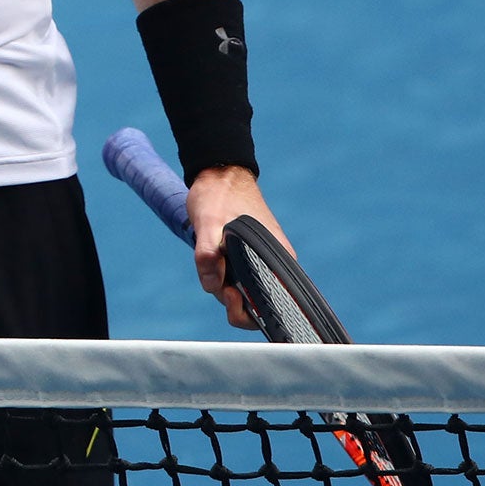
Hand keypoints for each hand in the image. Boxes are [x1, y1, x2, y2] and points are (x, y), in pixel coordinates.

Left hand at [185, 167, 293, 329]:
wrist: (218, 174)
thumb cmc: (220, 194)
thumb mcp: (209, 222)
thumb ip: (208, 254)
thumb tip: (212, 284)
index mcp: (276, 259)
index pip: (272, 304)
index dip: (250, 311)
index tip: (232, 295)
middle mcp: (271, 263)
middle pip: (254, 303)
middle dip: (232, 300)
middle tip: (218, 283)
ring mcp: (257, 261)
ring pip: (240, 291)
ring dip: (222, 286)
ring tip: (212, 263)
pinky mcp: (244, 258)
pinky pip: (233, 279)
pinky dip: (221, 276)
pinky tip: (213, 261)